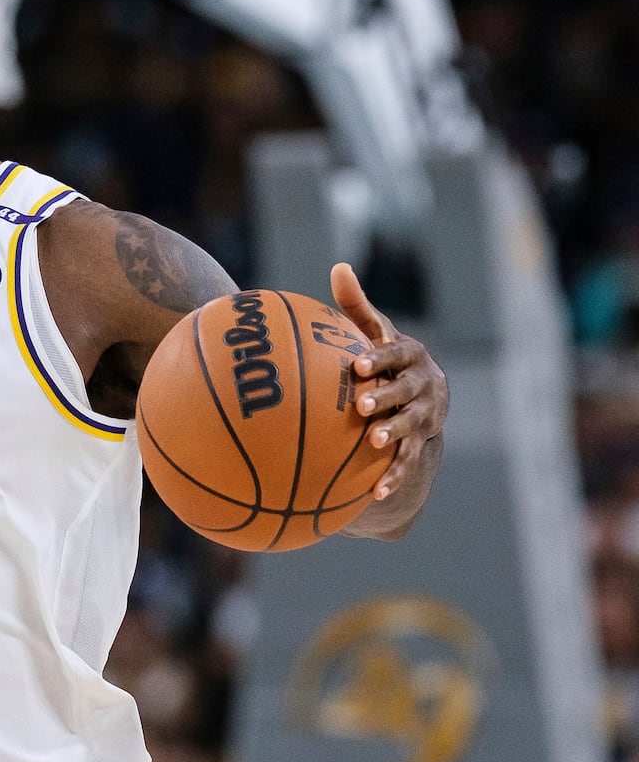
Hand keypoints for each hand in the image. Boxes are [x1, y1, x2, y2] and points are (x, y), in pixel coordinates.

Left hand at [331, 262, 448, 500]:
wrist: (424, 391)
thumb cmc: (385, 355)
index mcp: (409, 354)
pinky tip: (375, 493)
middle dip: (387, 398)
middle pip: (406, 391)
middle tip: (363, 406)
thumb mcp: (374, 331)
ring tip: (373, 441)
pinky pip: (407, 461)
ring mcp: (424, 415)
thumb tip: (338, 267)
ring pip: (410, 426)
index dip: (379, 359)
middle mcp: (422, 384)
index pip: (395, 353)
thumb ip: (356, 305)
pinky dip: (393, 476)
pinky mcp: (420, 442)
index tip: (357, 365)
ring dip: (393, 434)